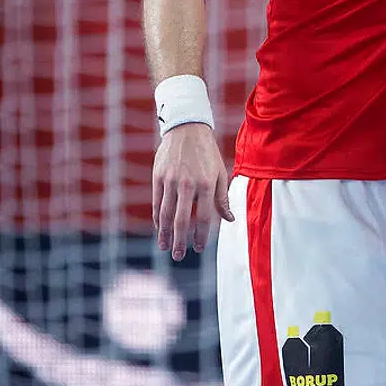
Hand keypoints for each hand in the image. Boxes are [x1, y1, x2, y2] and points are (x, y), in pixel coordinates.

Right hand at [151, 123, 232, 260]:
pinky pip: (155, 203)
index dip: (201, 235)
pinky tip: (158, 229)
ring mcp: (170, 181)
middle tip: (179, 256)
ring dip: (164, 234)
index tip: (199, 248)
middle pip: (181, 219)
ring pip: (164, 214)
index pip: (203, 217)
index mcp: (206, 184)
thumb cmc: (207, 153)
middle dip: (180, 241)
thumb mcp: (220, 173)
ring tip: (165, 248)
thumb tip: (230, 220)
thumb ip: (222, 198)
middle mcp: (187, 184)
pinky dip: (156, 218)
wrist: (187, 129)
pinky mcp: (157, 177)